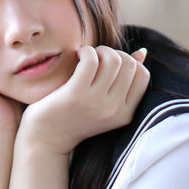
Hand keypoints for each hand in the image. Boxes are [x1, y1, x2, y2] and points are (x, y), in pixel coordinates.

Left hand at [19, 45, 148, 154]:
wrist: (46, 138)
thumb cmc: (75, 115)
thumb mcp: (105, 102)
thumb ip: (124, 79)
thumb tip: (142, 51)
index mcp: (125, 114)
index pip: (143, 74)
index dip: (129, 61)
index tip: (110, 64)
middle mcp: (114, 110)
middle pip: (129, 64)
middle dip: (114, 53)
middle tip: (97, 58)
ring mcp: (95, 103)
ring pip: (113, 59)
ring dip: (100, 50)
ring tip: (87, 56)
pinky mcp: (75, 95)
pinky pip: (91, 60)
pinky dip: (86, 51)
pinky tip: (77, 55)